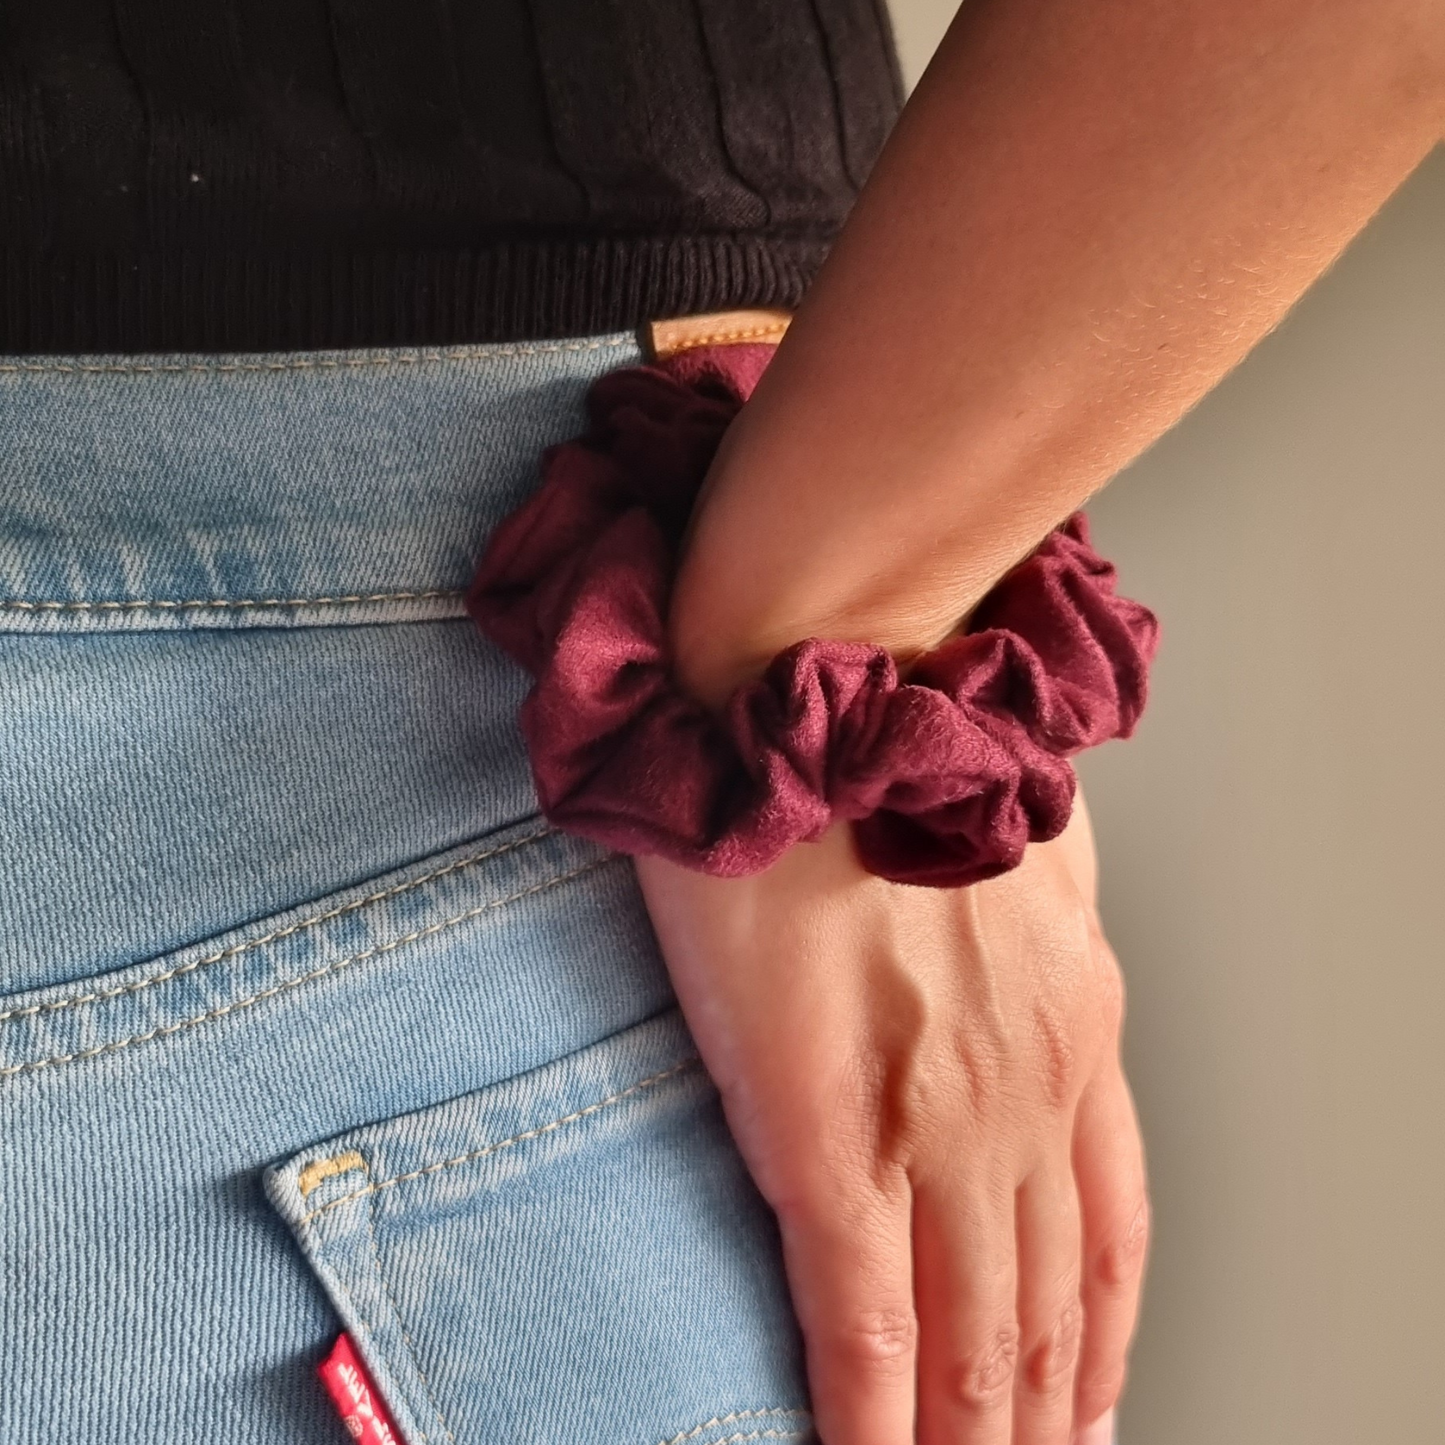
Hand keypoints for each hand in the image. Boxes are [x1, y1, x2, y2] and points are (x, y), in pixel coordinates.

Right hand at [635, 798, 1147, 1444]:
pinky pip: (864, 1312)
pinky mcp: (829, 1128)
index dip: (1102, 1343)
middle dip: (1042, 1415)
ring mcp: (940, 1118)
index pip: (1109, 1236)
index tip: (1089, 1406)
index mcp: (1073, 1026)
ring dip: (978, 1433)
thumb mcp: (1028, 843)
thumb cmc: (904, 746)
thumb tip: (1042, 967)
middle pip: (1050, 1305)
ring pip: (981, 1328)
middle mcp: (1029, 1090)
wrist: (816, 692)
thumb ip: (1045, 935)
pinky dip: (873, 1411)